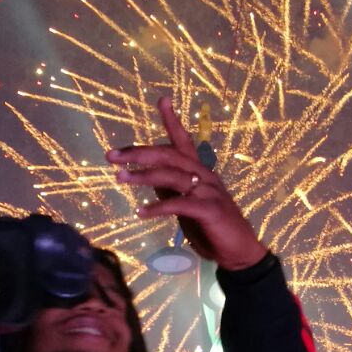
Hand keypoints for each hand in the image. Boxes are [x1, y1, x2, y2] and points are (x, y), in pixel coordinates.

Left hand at [105, 95, 266, 270]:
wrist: (239, 252)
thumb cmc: (212, 227)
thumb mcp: (186, 205)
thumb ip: (171, 190)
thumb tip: (150, 178)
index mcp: (199, 170)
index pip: (183, 140)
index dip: (172, 120)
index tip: (162, 99)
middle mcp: (204, 175)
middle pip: (169, 154)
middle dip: (139, 153)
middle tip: (112, 155)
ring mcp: (208, 191)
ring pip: (172, 175)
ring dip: (143, 176)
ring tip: (120, 178)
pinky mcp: (210, 210)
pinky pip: (180, 204)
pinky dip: (158, 207)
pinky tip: (141, 212)